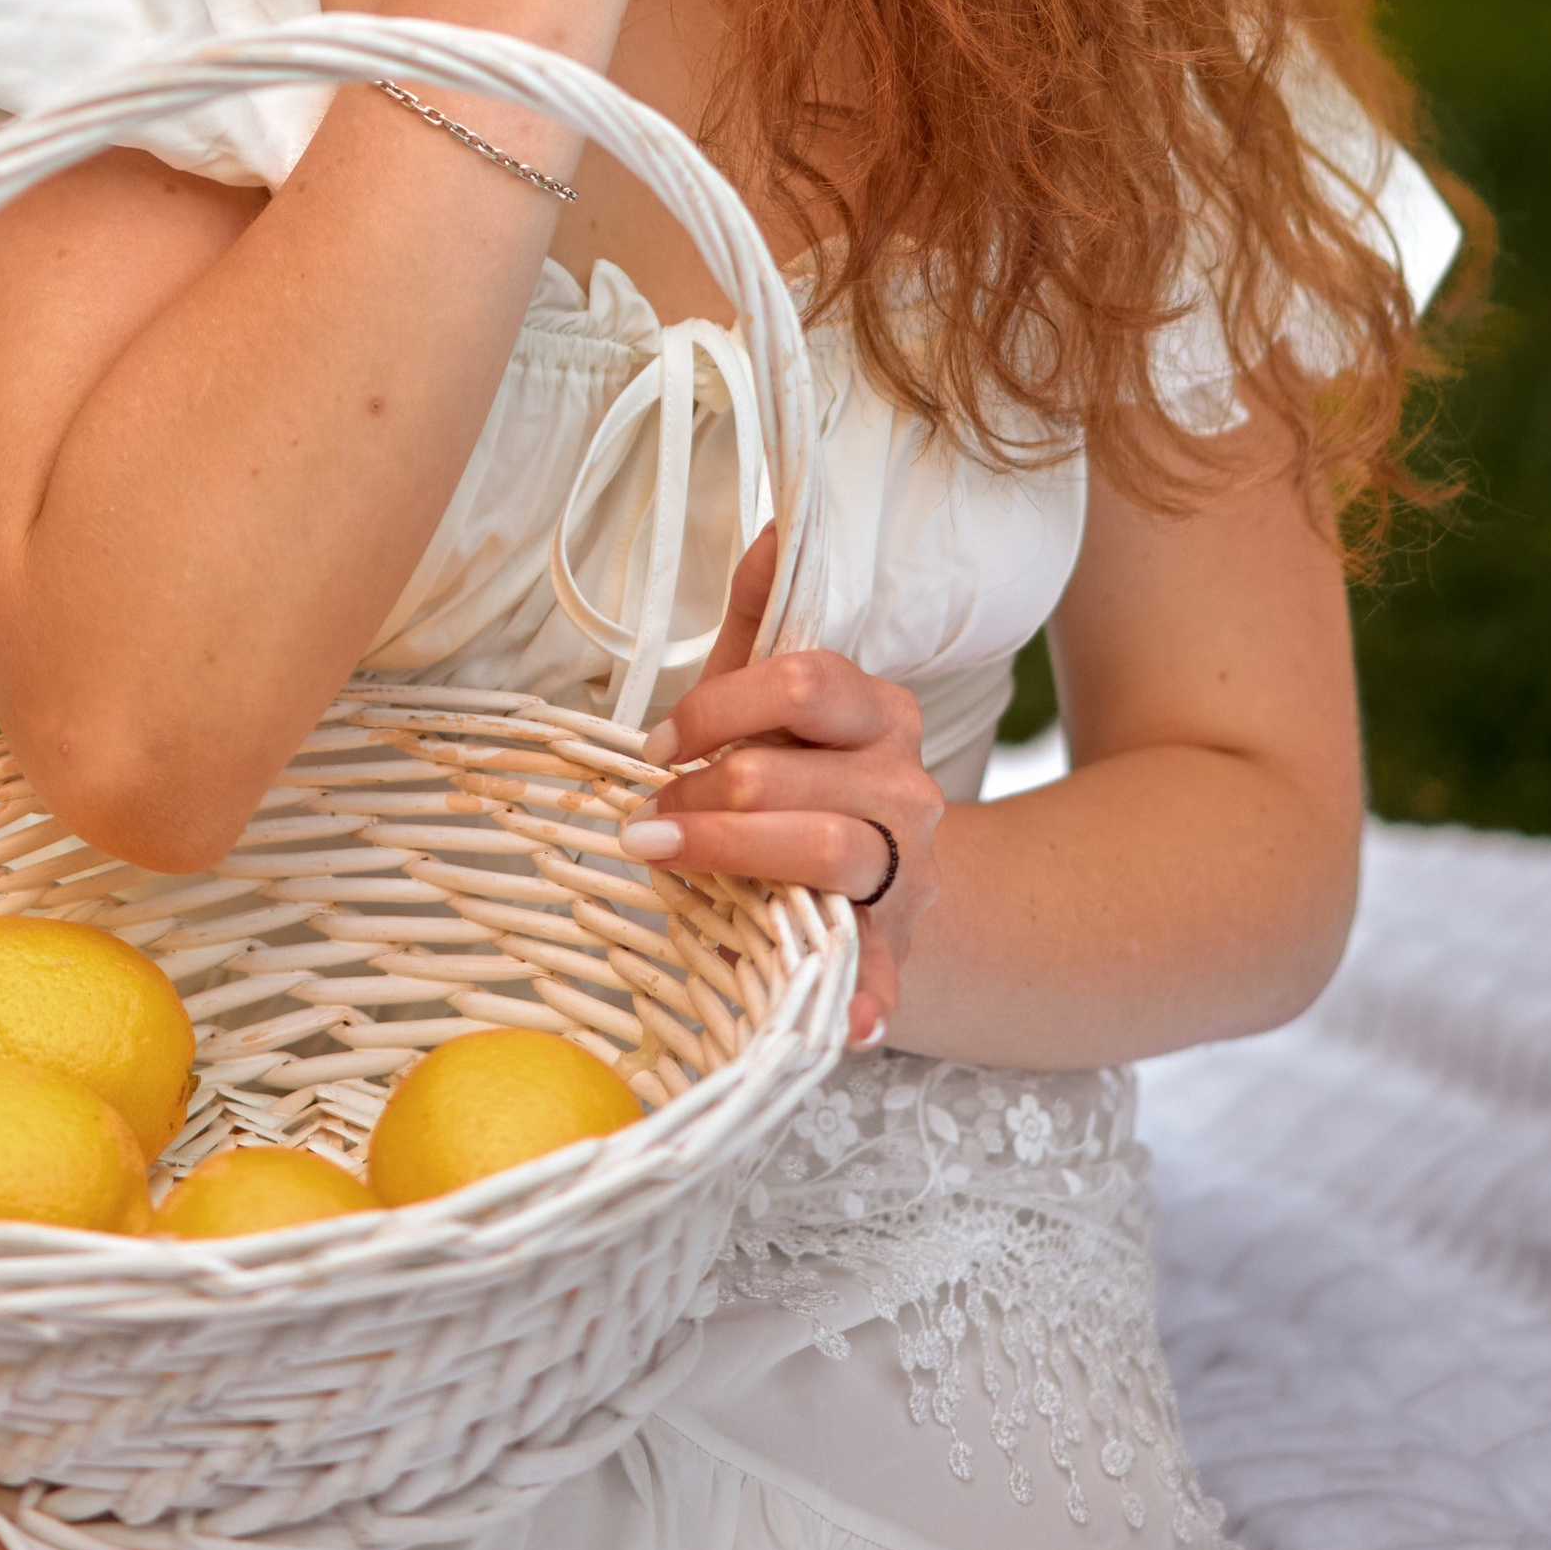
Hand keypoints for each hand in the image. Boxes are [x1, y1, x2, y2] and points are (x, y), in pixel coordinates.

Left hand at [622, 529, 942, 1047]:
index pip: (801, 681)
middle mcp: (907, 784)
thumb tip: (770, 525)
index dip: (714, 707)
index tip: (656, 744)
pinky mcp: (898, 947)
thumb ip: (767, 614)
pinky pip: (886, 974)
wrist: (882, 874)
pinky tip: (849, 1024)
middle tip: (642, 816)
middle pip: (796, 775)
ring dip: (730, 860)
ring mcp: (907, 870)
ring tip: (659, 858)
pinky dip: (868, 999)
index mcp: (877, 712)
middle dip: (702, 794)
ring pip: (826, 853)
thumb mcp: (778, 697)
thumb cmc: (804, 773)